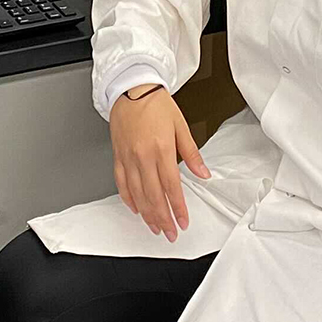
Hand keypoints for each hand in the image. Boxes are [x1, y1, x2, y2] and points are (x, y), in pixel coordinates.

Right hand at [109, 87, 205, 242]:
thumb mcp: (180, 125)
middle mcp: (142, 156)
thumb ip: (192, 153)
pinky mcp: (118, 156)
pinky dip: (129, 199)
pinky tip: (136, 208)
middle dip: (163, 218)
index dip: (178, 208)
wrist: (131, 88)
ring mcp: (128, 158)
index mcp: (161, 149)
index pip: (171, 187)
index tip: (183, 221)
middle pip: (153, 196)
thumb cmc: (155, 103)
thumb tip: (203, 173)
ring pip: (137, 194)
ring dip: (147, 214)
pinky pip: (121, 183)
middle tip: (170, 233)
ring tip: (155, 227)